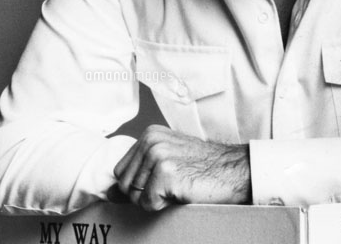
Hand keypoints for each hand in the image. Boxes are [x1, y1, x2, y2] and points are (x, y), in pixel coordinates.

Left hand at [113, 125, 250, 210]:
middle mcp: (151, 140)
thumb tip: (108, 192)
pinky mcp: (165, 172)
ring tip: (177, 186)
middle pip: (124, 185)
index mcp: (149, 134)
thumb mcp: (167, 161)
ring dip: (155, 200)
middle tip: (171, 185)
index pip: (120, 171)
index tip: (160, 182)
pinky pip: (148, 204)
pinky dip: (163, 206)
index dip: (138, 185)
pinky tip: (181, 191)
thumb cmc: (202, 168)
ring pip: (134, 196)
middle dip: (144, 194)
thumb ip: (139, 171)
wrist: (232, 170)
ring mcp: (158, 154)